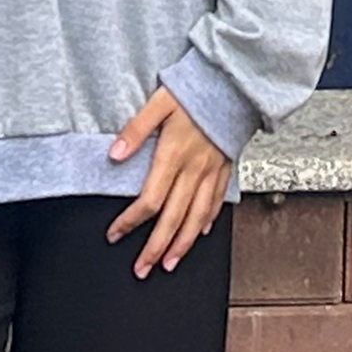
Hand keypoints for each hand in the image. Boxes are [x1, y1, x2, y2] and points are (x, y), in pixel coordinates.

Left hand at [106, 85, 229, 276]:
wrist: (236, 82)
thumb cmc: (196, 89)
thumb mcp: (159, 102)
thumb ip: (136, 129)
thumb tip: (115, 154)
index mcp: (173, 155)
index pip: (149, 200)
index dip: (130, 221)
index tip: (115, 234)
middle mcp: (193, 169)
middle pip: (172, 218)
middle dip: (155, 247)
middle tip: (142, 268)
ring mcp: (211, 171)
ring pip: (196, 217)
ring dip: (182, 244)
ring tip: (170, 263)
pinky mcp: (225, 167)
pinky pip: (216, 201)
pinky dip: (206, 221)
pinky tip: (198, 233)